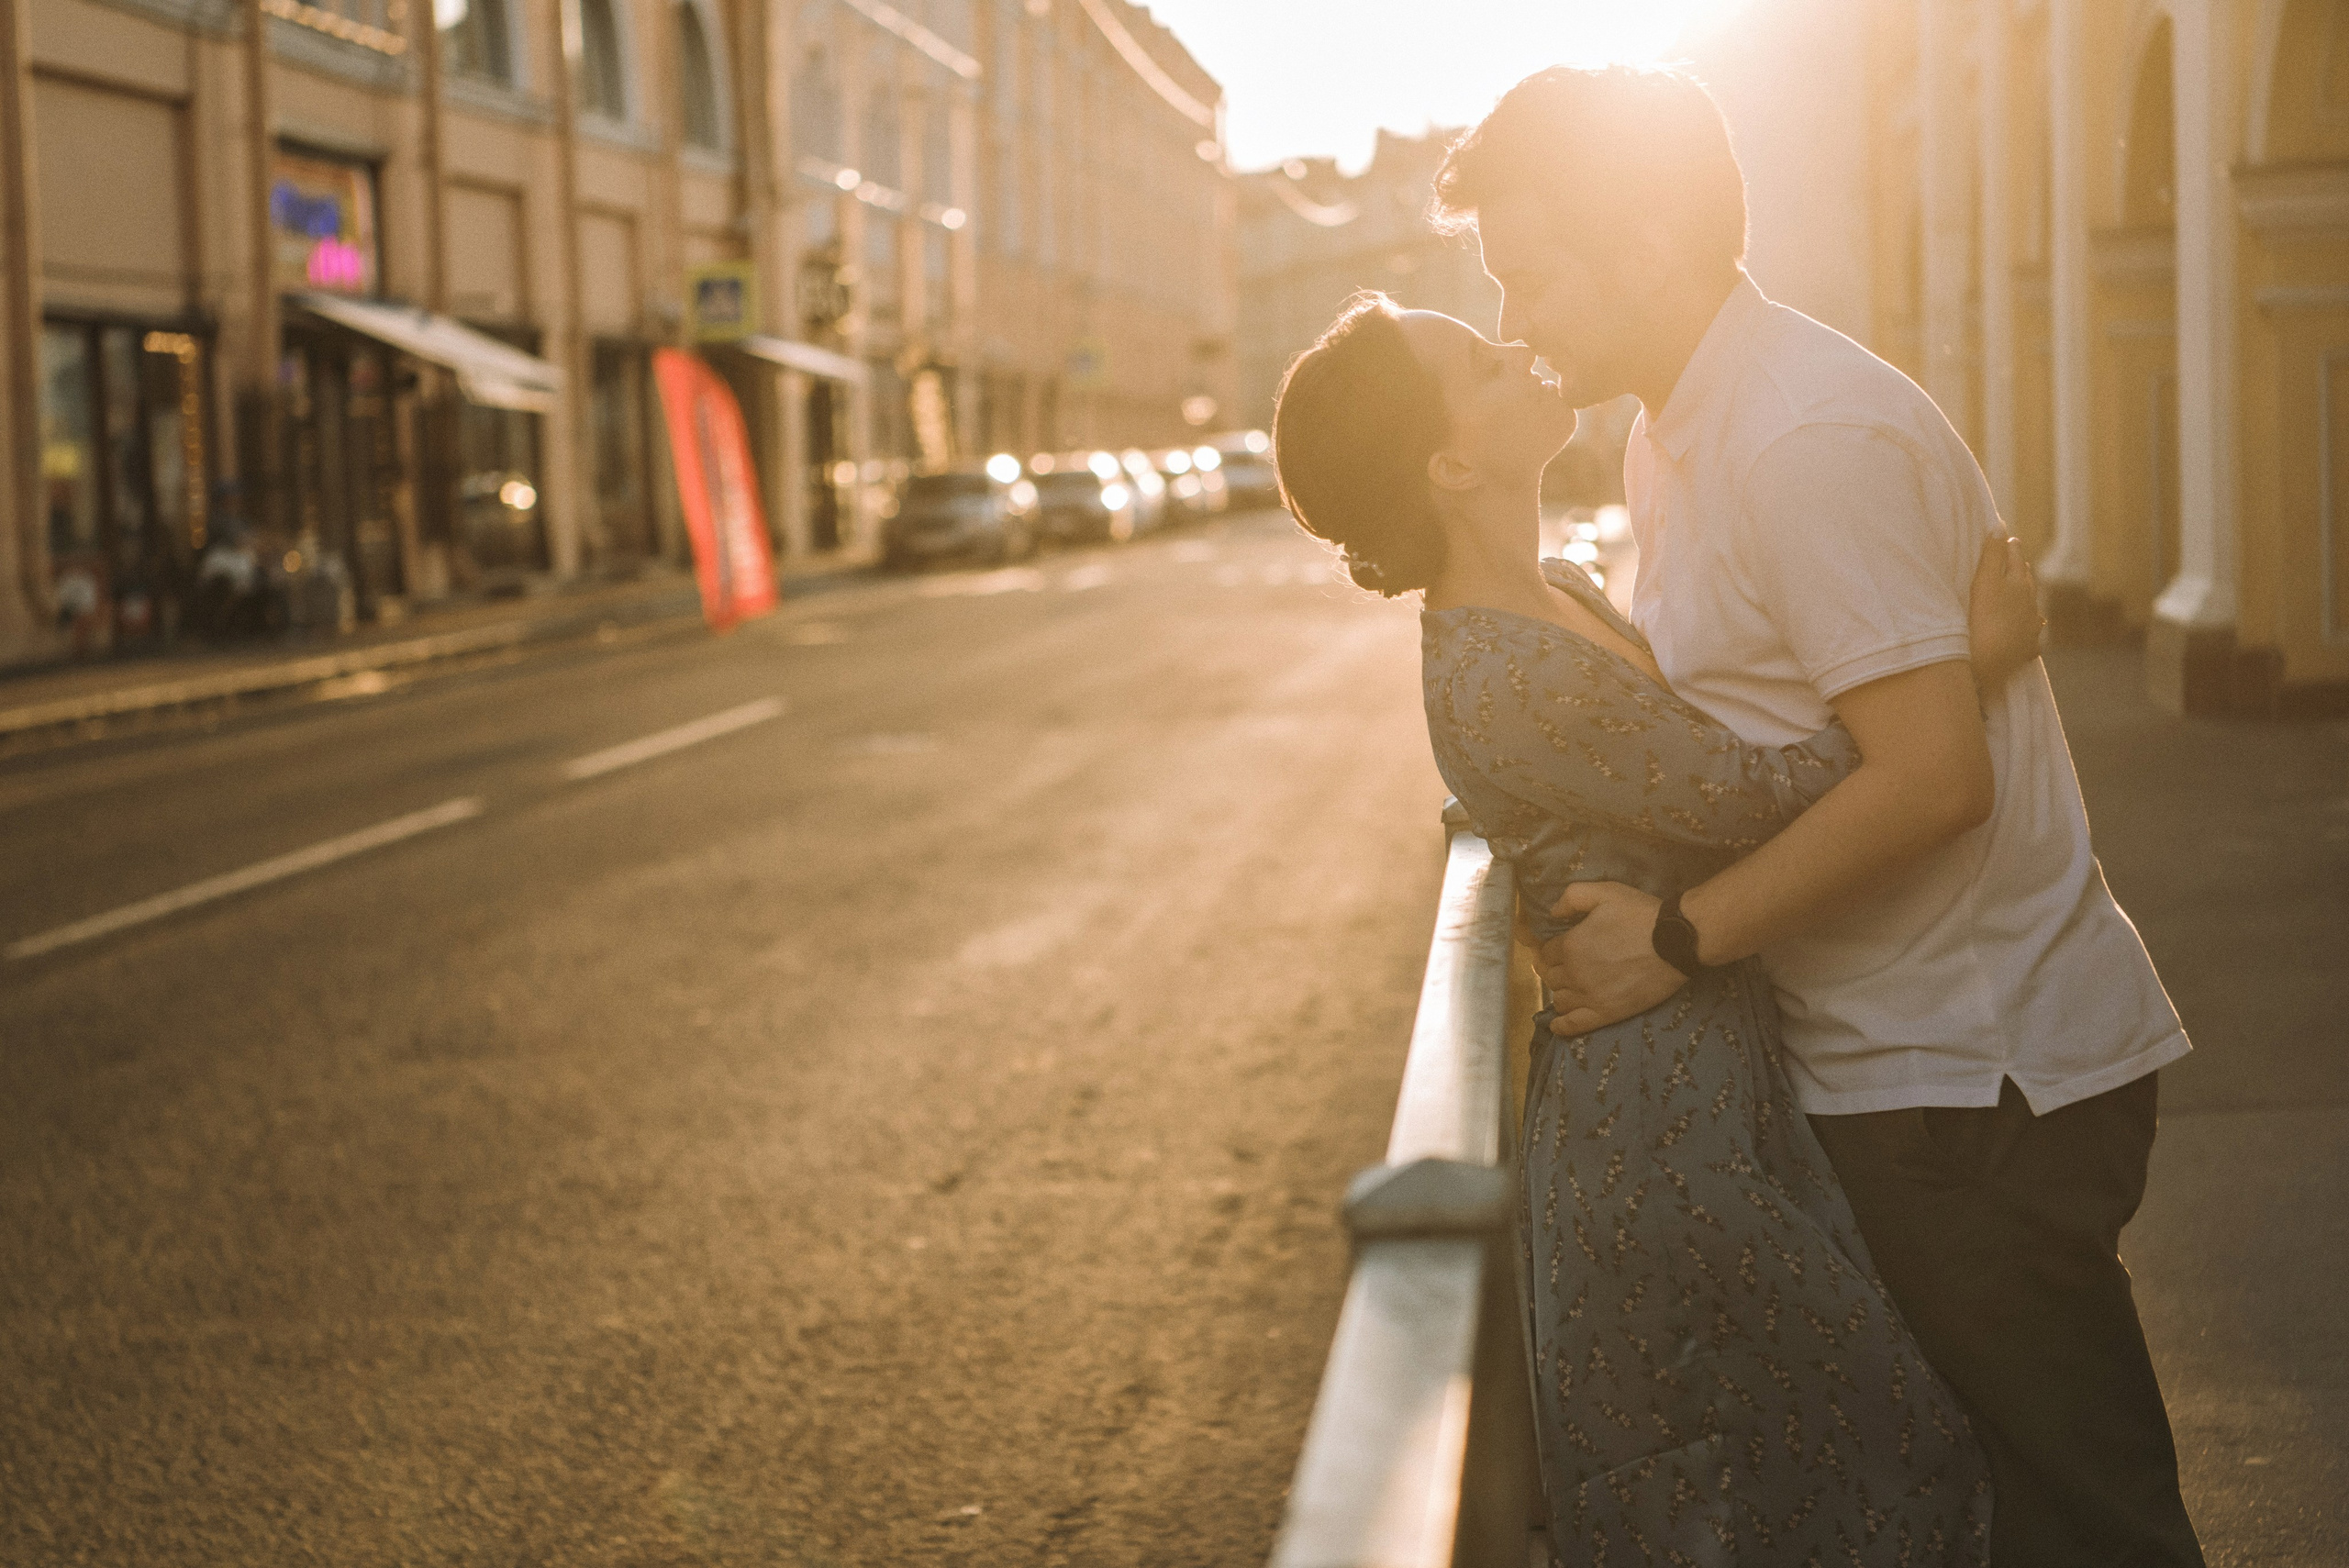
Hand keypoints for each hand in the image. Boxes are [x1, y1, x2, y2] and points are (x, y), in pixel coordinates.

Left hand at [1536, 881, 1688, 1035]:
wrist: (1675, 941)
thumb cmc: (1641, 914)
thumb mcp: (1605, 892)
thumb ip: (1572, 897)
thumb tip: (1552, 913)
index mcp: (1570, 945)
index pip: (1546, 952)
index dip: (1551, 949)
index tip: (1559, 947)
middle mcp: (1574, 973)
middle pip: (1551, 976)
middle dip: (1556, 969)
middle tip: (1567, 965)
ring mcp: (1590, 996)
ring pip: (1560, 999)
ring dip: (1562, 992)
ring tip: (1571, 987)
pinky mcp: (1607, 1013)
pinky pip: (1574, 1025)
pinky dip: (1562, 1026)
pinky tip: (1557, 1025)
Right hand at [1968, 535, 2043, 687]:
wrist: (1986, 664)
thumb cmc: (1980, 619)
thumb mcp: (1983, 582)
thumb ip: (1992, 555)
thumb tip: (2000, 525)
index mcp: (2018, 585)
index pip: (2015, 560)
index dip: (2010, 548)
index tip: (2010, 539)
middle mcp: (2029, 605)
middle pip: (2027, 582)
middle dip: (2021, 571)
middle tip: (2017, 561)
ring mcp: (2030, 629)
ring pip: (2031, 608)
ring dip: (2026, 598)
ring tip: (2022, 593)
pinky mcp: (2026, 650)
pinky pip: (2031, 636)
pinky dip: (2028, 628)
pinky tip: (2028, 631)